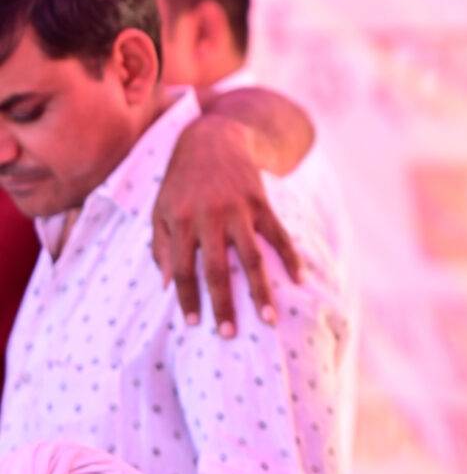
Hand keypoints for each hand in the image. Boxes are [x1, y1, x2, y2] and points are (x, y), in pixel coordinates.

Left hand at [153, 116, 302, 334]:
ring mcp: (239, 210)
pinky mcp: (262, 203)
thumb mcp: (160, 209)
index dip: (187, 298)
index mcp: (181, 221)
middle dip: (224, 304)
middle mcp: (210, 218)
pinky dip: (290, 258)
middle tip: (229, 334)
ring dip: (260, 291)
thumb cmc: (181, 182)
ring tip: (269, 319)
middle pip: (218, 269)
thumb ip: (161, 246)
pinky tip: (299, 280)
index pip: (182, 269)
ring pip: (252, 258)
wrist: (212, 139)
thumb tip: (166, 285)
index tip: (194, 324)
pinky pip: (279, 235)